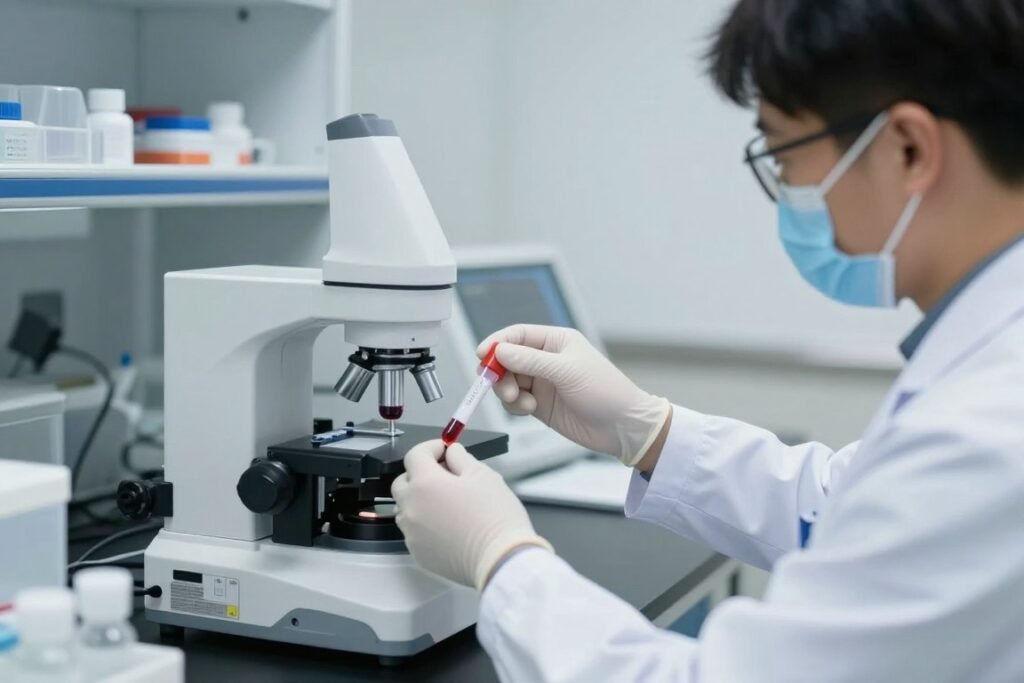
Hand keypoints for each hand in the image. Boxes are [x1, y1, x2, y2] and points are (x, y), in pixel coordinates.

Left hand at [391, 440, 552, 589]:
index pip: (415, 455)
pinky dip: (425, 524)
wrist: (500, 559)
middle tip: (445, 476)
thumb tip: (451, 453)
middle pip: (403, 482)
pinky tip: (448, 526)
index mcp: (425, 483)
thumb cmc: (494, 517)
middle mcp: (412, 507)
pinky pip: (414, 532)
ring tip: (447, 504)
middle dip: (420, 474)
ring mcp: (412, 533)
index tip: (444, 450)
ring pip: (406, 509)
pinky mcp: (418, 553)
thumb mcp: (483, 475)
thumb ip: (460, 458)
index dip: (431, 448)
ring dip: (420, 501)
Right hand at [479, 325, 670, 466]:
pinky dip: (515, 405)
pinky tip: (529, 409)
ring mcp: (542, 382)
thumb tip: (500, 350)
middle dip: (499, 372)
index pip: (517, 335)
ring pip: (508, 381)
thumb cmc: (605, 392)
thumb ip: (531, 360)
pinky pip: (515, 400)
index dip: (497, 342)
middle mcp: (546, 359)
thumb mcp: (566, 371)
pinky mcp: (540, 404)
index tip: (482, 354)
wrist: (622, 427)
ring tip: (520, 402)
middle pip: (507, 359)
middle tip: (501, 387)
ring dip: (507, 391)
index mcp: (556, 341)